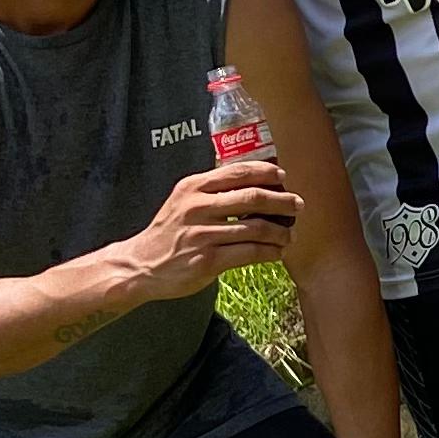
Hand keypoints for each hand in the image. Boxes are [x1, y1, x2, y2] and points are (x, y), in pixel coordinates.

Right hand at [130, 156, 303, 296]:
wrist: (141, 265)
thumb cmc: (168, 232)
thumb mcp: (183, 200)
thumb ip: (212, 190)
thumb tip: (254, 182)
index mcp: (194, 186)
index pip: (239, 172)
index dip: (266, 173)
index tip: (283, 177)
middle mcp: (198, 206)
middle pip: (253, 197)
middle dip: (282, 200)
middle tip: (297, 204)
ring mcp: (203, 234)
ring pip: (256, 228)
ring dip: (281, 231)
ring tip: (290, 234)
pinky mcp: (208, 260)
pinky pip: (250, 253)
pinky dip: (270, 252)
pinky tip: (277, 252)